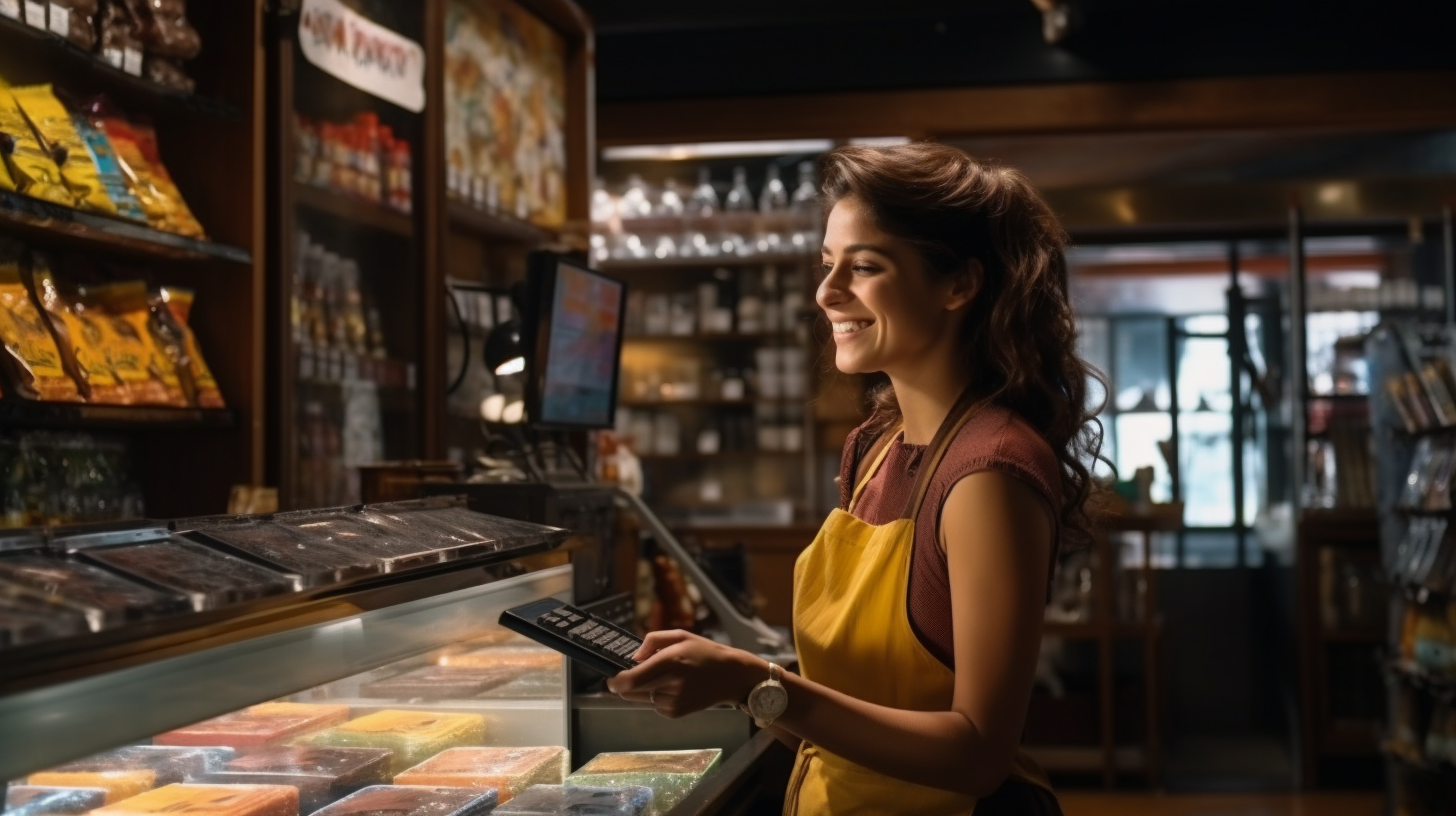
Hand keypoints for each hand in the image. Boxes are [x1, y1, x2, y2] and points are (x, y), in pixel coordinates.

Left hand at [605, 630, 764, 718]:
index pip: (631, 680)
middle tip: (629, 673)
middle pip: (630, 692)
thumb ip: (653, 641)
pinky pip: (653, 705)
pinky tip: (672, 687)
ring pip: (640, 698)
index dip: (615, 680)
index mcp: (671, 661)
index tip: (610, 675)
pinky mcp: (676, 713)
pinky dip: (655, 696)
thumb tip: (633, 657)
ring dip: (642, 689)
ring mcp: (674, 701)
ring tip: (660, 677)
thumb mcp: (681, 636)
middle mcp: (671, 684)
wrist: (731, 677)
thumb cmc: (705, 653)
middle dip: (623, 684)